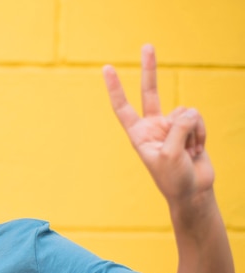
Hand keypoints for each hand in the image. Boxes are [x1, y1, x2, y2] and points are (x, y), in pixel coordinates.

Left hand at [103, 44, 214, 206]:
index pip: (122, 107)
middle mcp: (153, 126)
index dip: (116, 88)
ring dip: (191, 131)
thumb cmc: (173, 179)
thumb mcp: (169, 154)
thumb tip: (189, 111)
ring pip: (185, 111)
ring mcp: (172, 126)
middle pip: (150, 91)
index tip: (107, 68)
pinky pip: (198, 119)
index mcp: (138, 134)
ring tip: (187, 151)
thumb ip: (177, 128)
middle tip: (147, 45)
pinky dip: (201, 133)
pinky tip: (197, 150)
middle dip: (150, 69)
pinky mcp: (190, 128)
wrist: (193, 192)